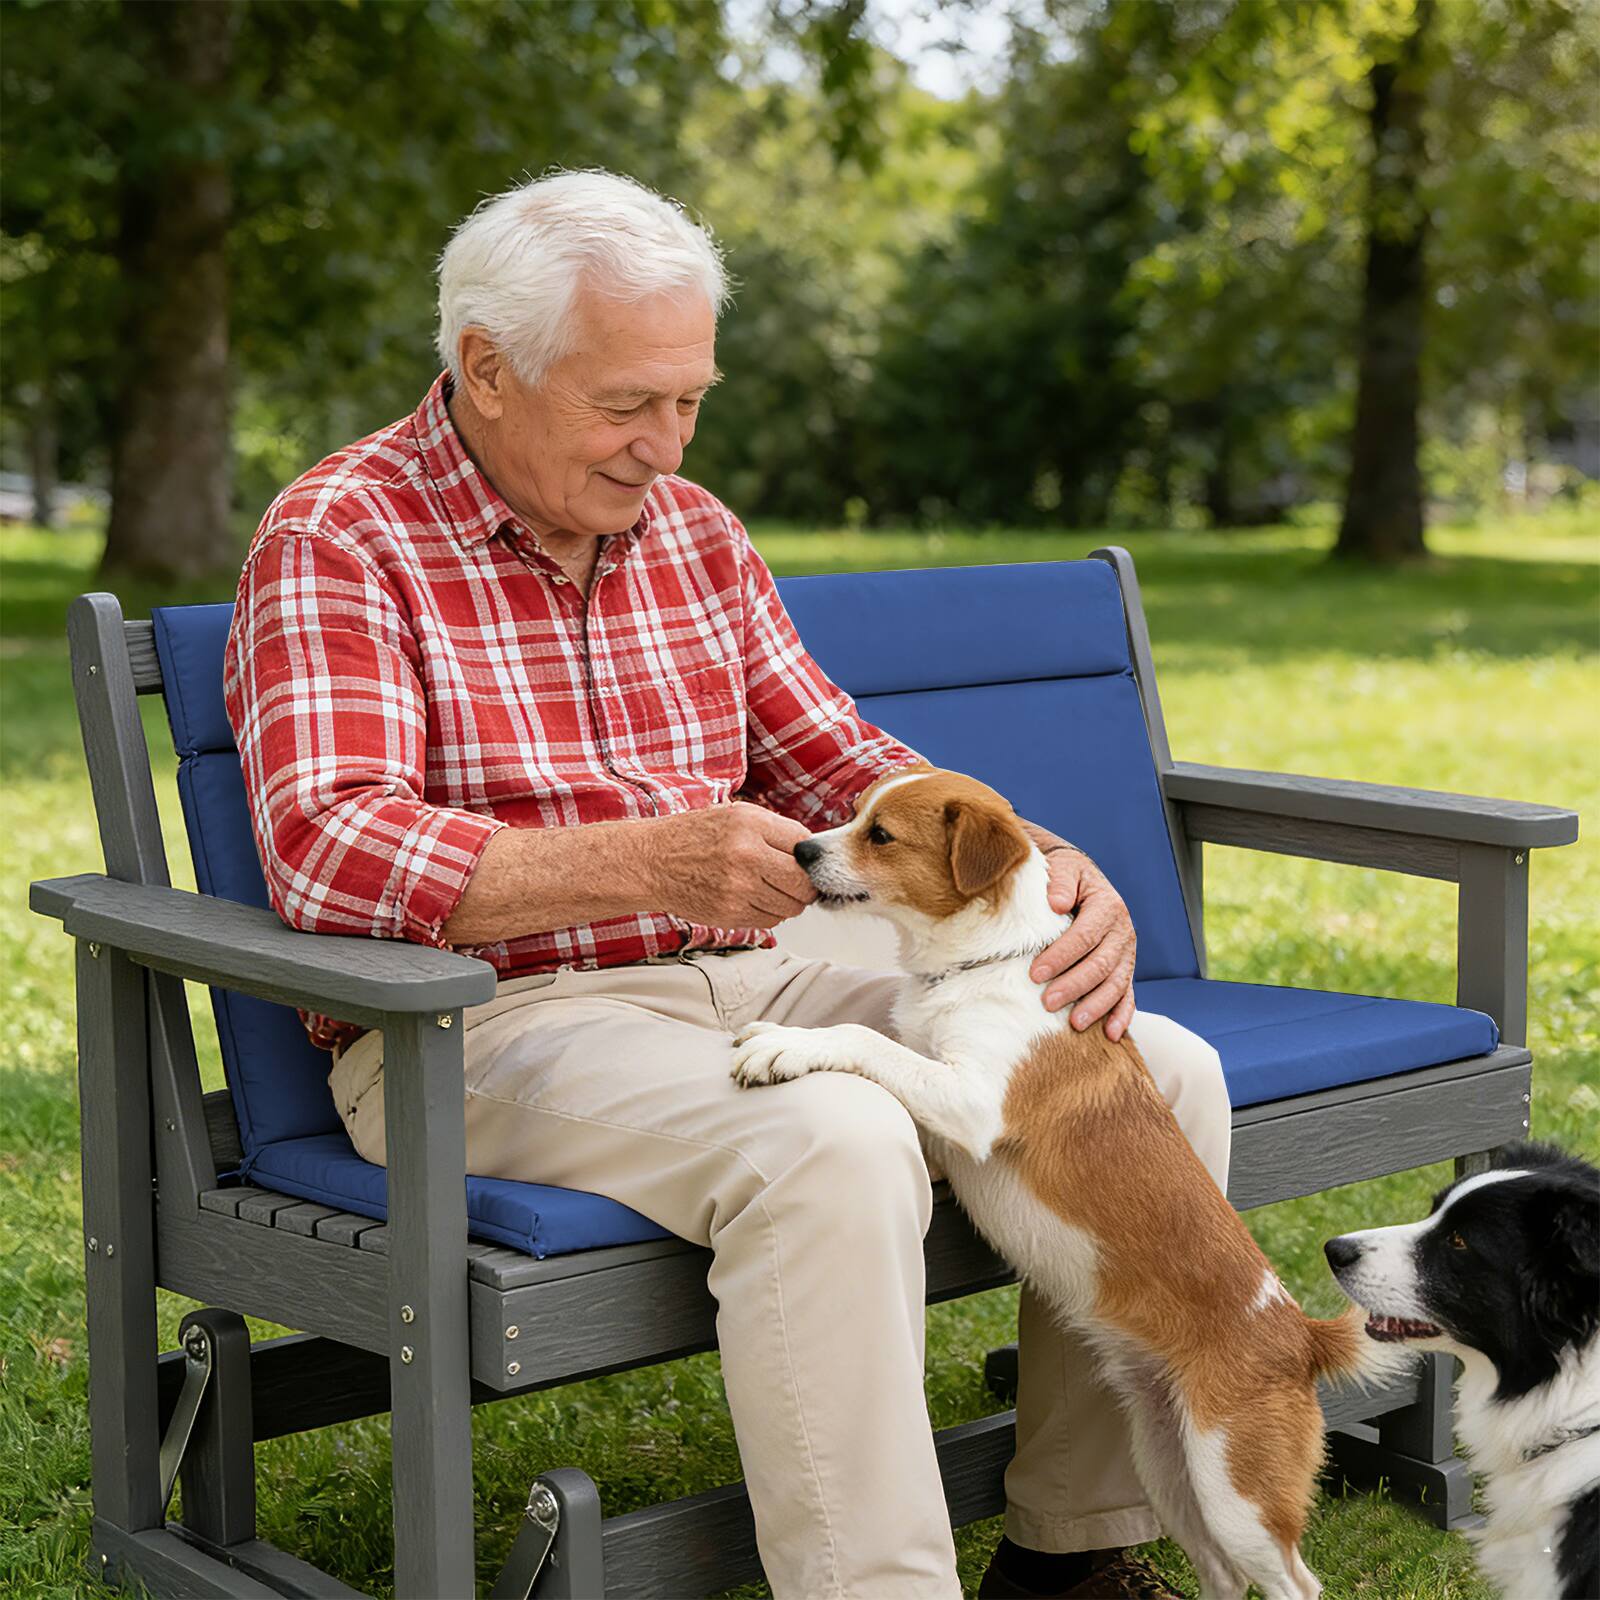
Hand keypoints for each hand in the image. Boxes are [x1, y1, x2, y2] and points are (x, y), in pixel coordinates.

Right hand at [651, 802, 817, 928]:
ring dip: (788, 901)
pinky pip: (770, 921)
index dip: (808, 856)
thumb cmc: (693, 836)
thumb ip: (775, 830)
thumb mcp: (736, 815)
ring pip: (791, 907)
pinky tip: (753, 899)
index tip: (803, 861)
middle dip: (805, 884)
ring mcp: (739, 888)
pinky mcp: (730, 914)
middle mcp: (747, 855)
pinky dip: (769, 913)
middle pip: (804, 882)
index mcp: (750, 824)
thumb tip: (811, 853)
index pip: (804, 845)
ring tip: (769, 888)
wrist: (651, 862)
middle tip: (796, 881)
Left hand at [1030, 850, 1135, 1038]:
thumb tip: (1055, 903)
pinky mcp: (1124, 968)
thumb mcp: (1064, 869)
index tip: (1035, 974)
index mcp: (1107, 906)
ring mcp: (1126, 953)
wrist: (1082, 879)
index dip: (1061, 956)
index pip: (1084, 936)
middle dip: (1074, 986)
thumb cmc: (1066, 877)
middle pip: (1100, 964)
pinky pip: (1127, 994)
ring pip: (1115, 983)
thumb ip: (1060, 882)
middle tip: (1047, 1003)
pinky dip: (1122, 1016)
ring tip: (1074, 1024)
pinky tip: (1112, 1035)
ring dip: (1096, 1006)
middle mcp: (1122, 931)